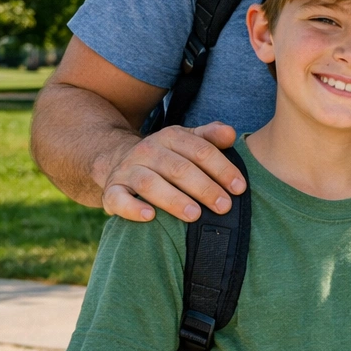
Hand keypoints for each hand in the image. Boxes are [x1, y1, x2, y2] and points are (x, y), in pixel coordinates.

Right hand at [99, 122, 243, 222]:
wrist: (120, 159)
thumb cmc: (168, 155)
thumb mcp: (189, 140)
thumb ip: (211, 136)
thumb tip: (231, 134)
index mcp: (171, 137)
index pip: (201, 151)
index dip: (222, 169)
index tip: (239, 188)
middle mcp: (148, 150)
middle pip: (179, 169)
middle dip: (204, 188)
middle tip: (224, 206)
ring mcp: (128, 170)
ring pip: (150, 184)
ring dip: (174, 199)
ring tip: (194, 215)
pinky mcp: (112, 190)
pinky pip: (118, 199)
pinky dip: (133, 208)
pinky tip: (150, 216)